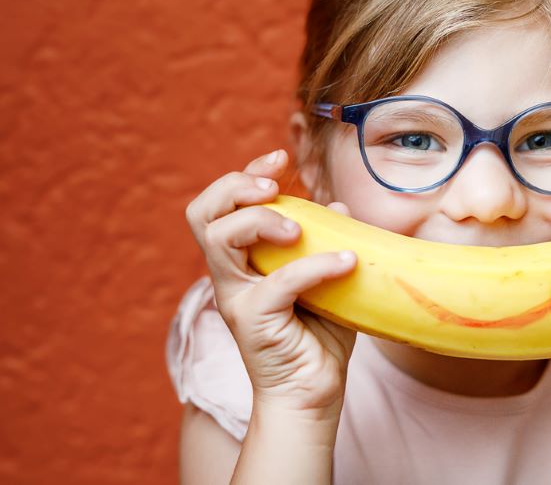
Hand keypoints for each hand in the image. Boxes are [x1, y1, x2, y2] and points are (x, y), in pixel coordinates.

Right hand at [185, 149, 357, 416]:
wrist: (313, 394)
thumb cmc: (319, 338)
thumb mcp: (327, 279)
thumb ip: (330, 242)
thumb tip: (341, 206)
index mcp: (242, 260)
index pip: (221, 205)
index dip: (243, 174)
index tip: (278, 158)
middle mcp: (230, 274)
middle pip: (202, 213)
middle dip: (235, 186)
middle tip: (273, 187)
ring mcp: (237, 297)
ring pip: (221, 238)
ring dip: (261, 221)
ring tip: (300, 229)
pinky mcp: (254, 321)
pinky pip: (277, 282)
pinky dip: (314, 266)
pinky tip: (347, 263)